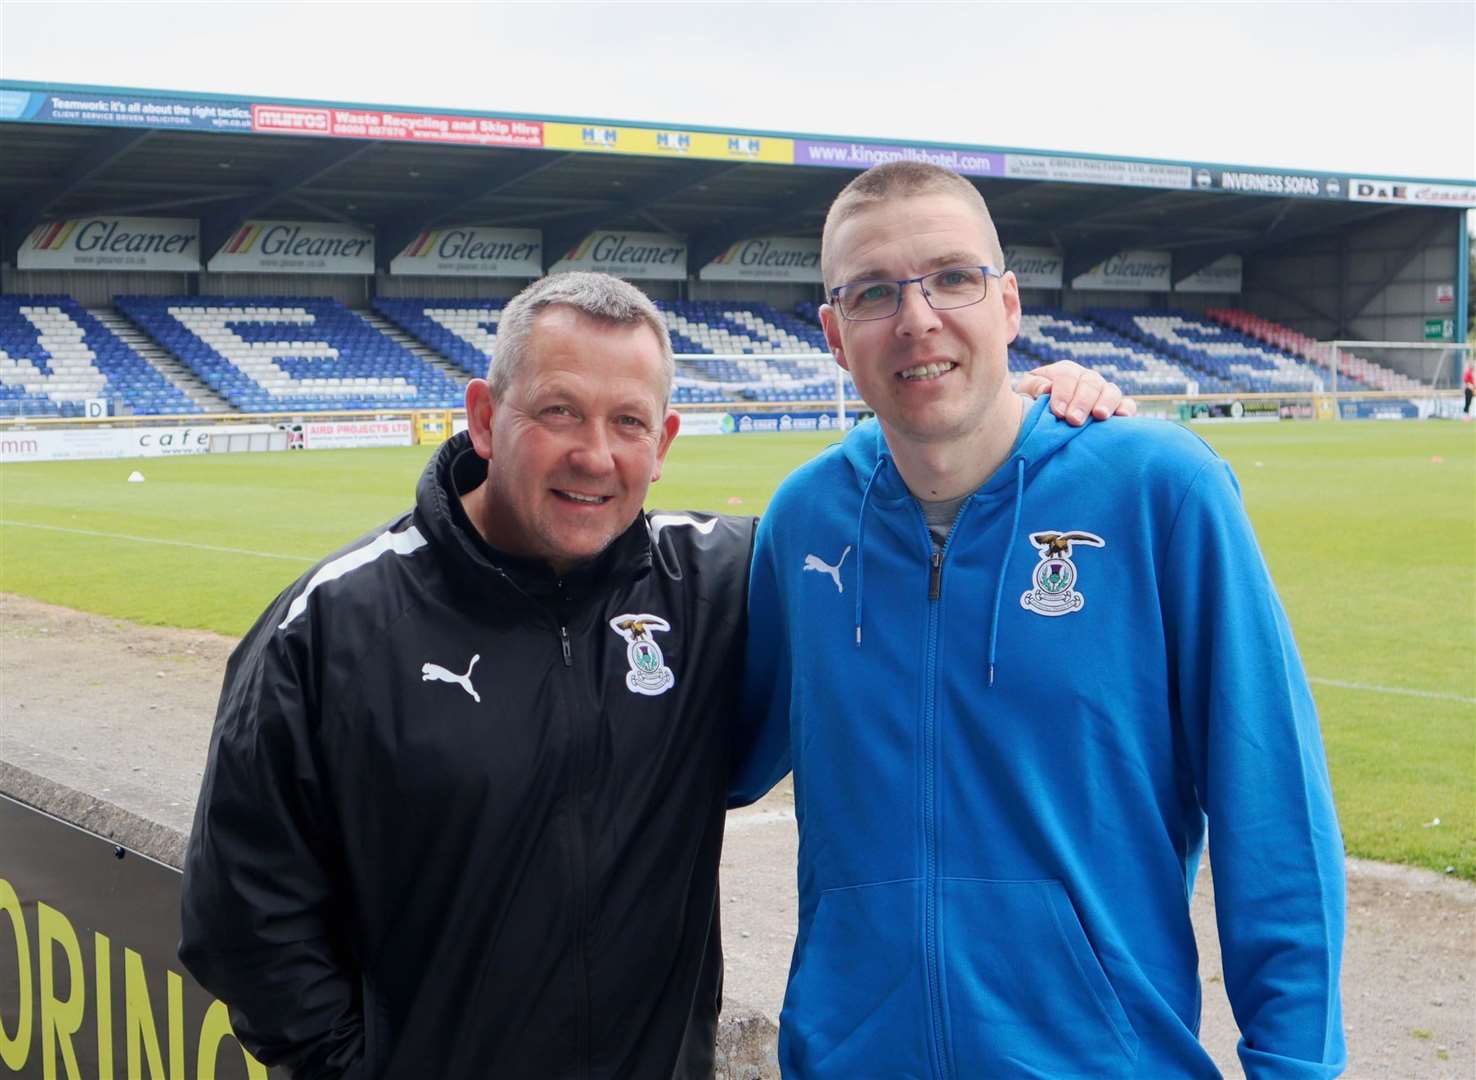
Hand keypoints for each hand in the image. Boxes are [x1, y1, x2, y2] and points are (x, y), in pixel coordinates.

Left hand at [1018, 362, 1137, 425]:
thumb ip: (1035, 387)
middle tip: (1074, 420)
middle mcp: (1086, 378)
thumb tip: (1047, 389)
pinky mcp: (1115, 407)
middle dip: (1082, 401)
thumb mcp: (1027, 393)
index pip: (1067, 376)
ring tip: (1099, 416)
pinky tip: (1122, 417)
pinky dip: (1126, 409)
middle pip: (1090, 382)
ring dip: (1105, 402)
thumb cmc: (1032, 405)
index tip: (1058, 412)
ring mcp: (1102, 392)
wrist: (1042, 423)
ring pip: (1110, 390)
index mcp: (1064, 372)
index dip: (1063, 392)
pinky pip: (1126, 404)